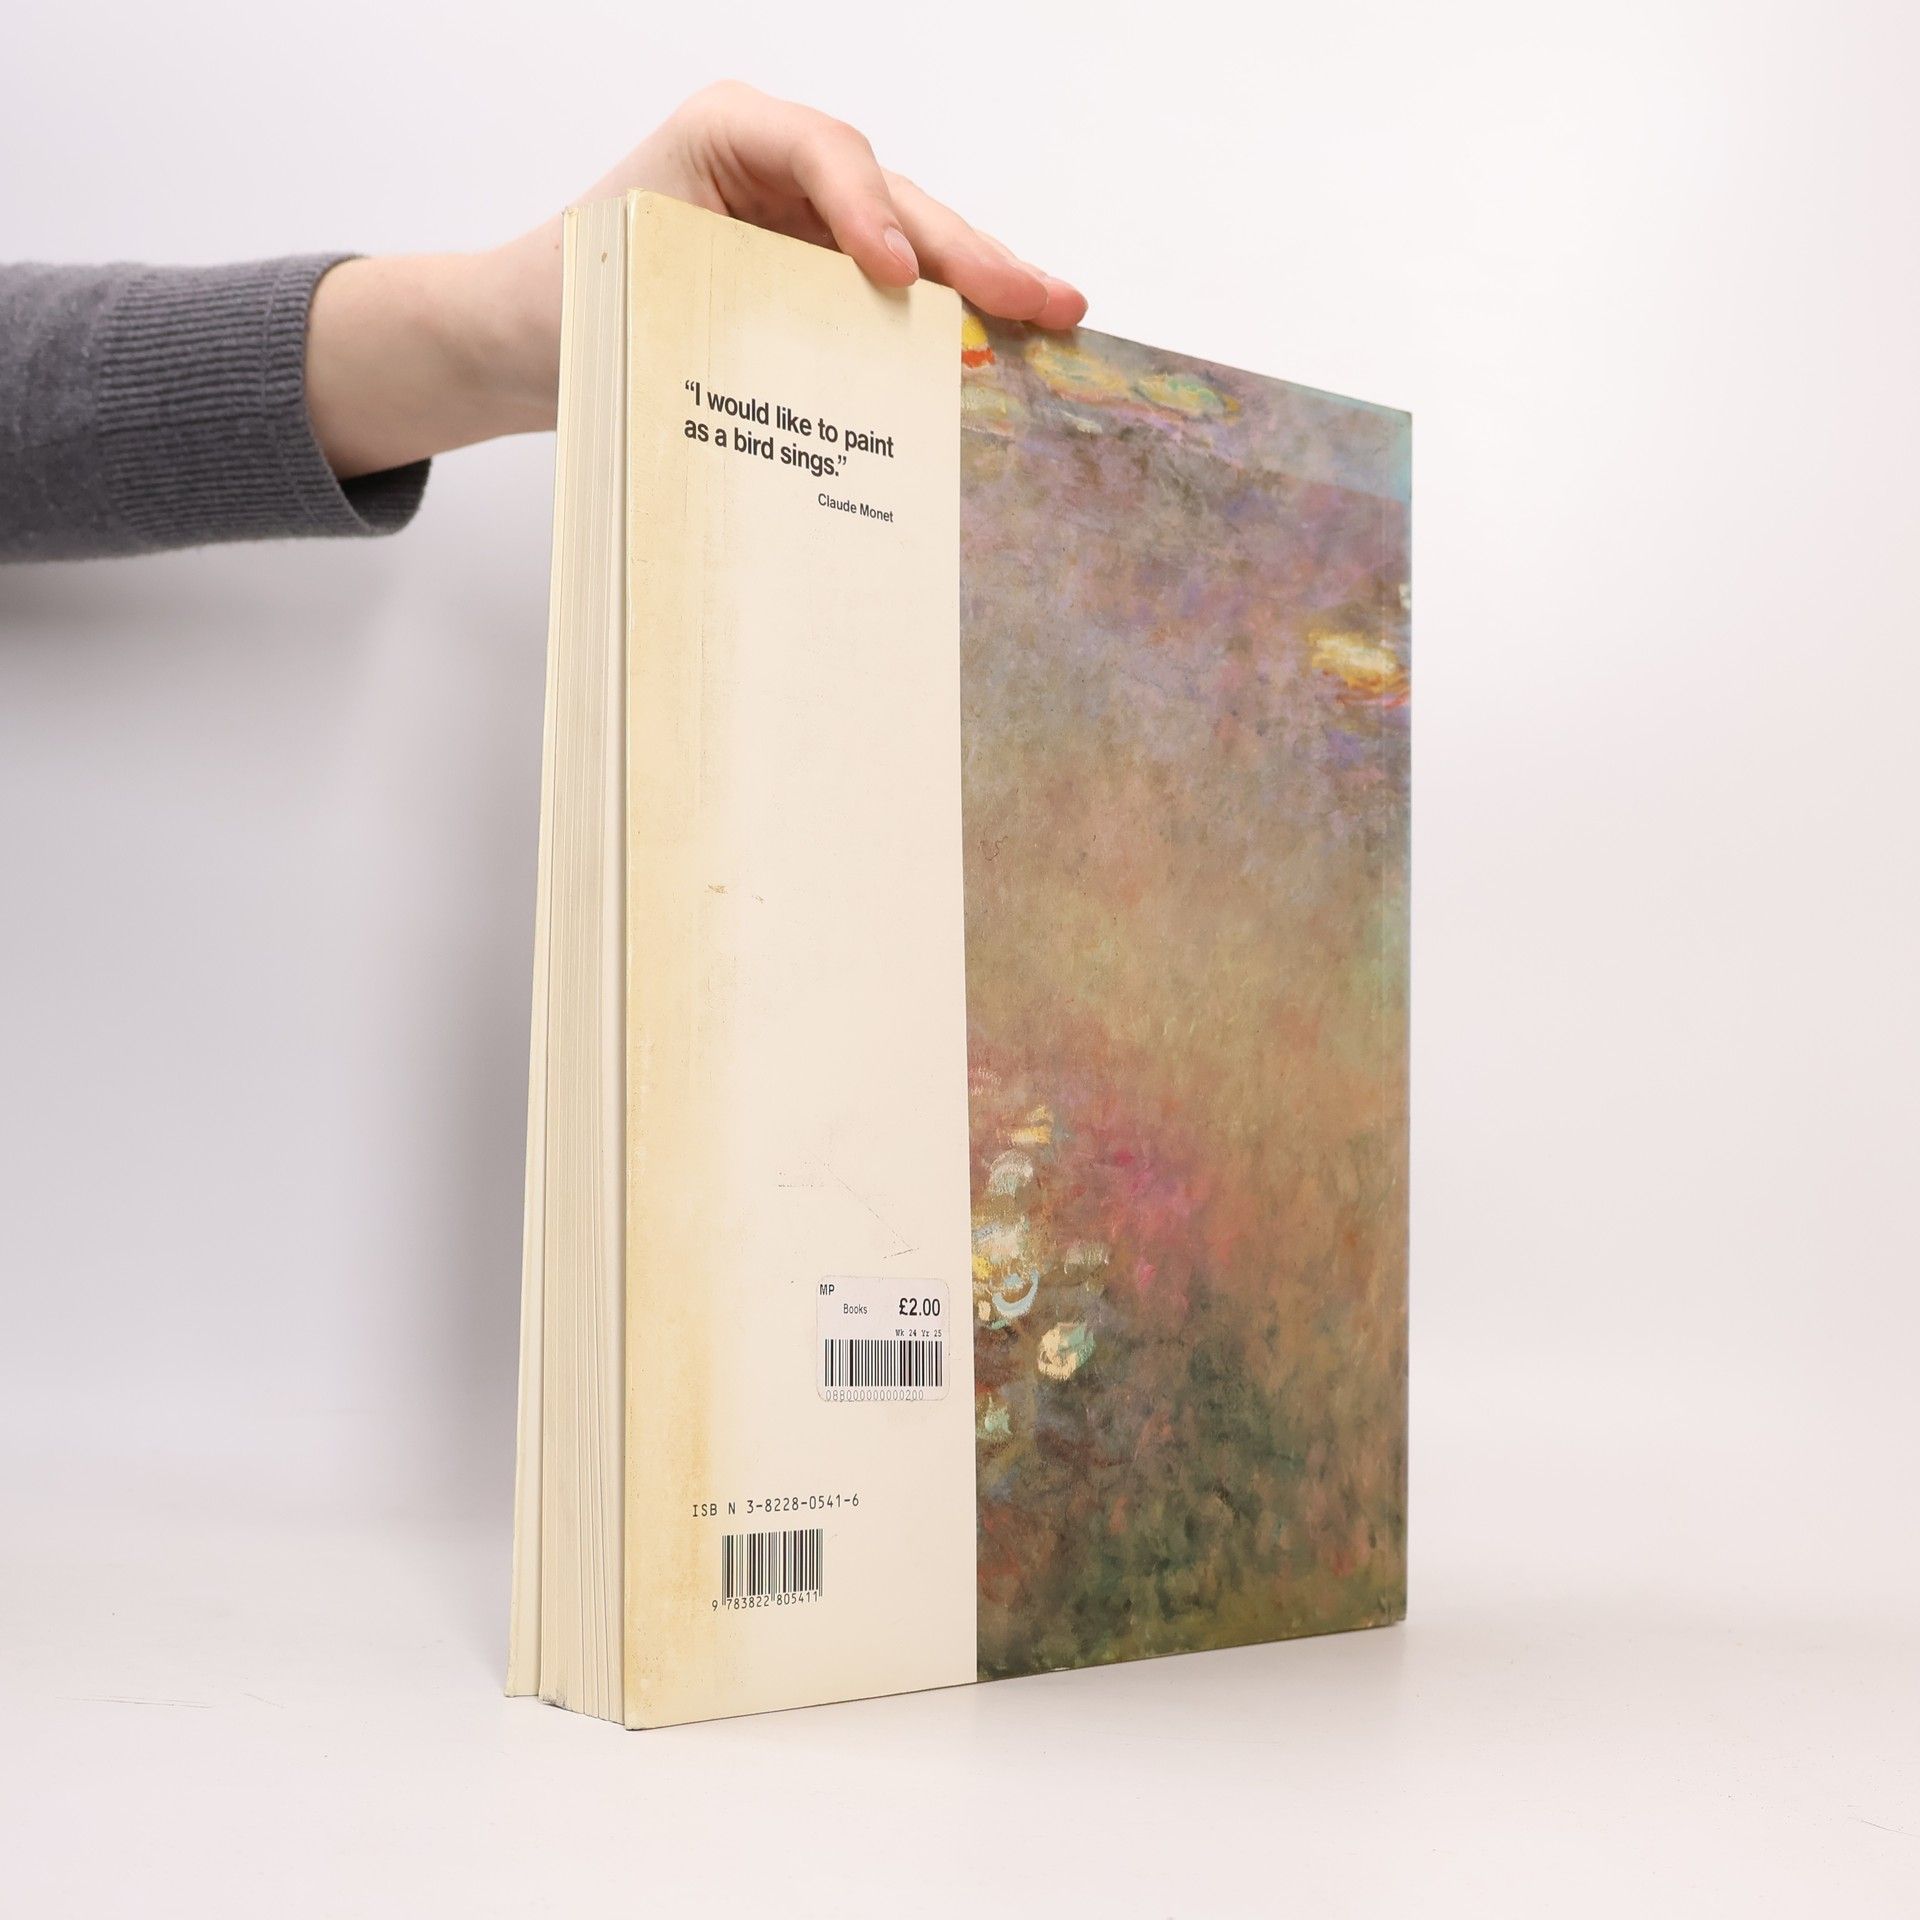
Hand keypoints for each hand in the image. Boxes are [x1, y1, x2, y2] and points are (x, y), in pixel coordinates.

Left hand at [307, 82, 1086, 478]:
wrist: (523, 338)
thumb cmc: (563, 303)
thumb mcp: (634, 288)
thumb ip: (730, 304)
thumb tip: (824, 380)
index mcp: (726, 133)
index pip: (823, 155)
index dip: (870, 211)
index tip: (896, 273)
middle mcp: (777, 163)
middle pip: (893, 196)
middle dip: (971, 252)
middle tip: (1043, 299)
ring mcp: (805, 218)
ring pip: (912, 241)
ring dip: (983, 284)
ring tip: (1054, 316)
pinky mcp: (818, 275)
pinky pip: (893, 292)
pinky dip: (946, 322)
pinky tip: (1004, 351)